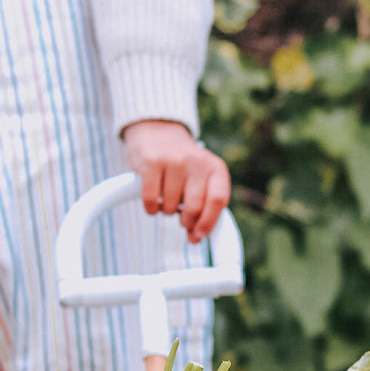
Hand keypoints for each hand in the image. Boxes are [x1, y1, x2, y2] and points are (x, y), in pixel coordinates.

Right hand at [123, 120, 229, 242]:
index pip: (217, 200)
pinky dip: (151, 208)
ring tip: (167, 198)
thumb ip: (204, 208)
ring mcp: (174, 160)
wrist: (158, 133)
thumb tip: (196, 237)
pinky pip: (152, 201)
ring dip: (167, 211)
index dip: (208, 223)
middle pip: (194, 208)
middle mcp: (197, 161)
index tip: (199, 236)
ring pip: (171, 207)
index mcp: (215, 168)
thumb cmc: (183, 167)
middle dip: (186, 221)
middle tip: (182, 219)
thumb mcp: (201, 181)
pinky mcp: (151, 162)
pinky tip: (154, 201)